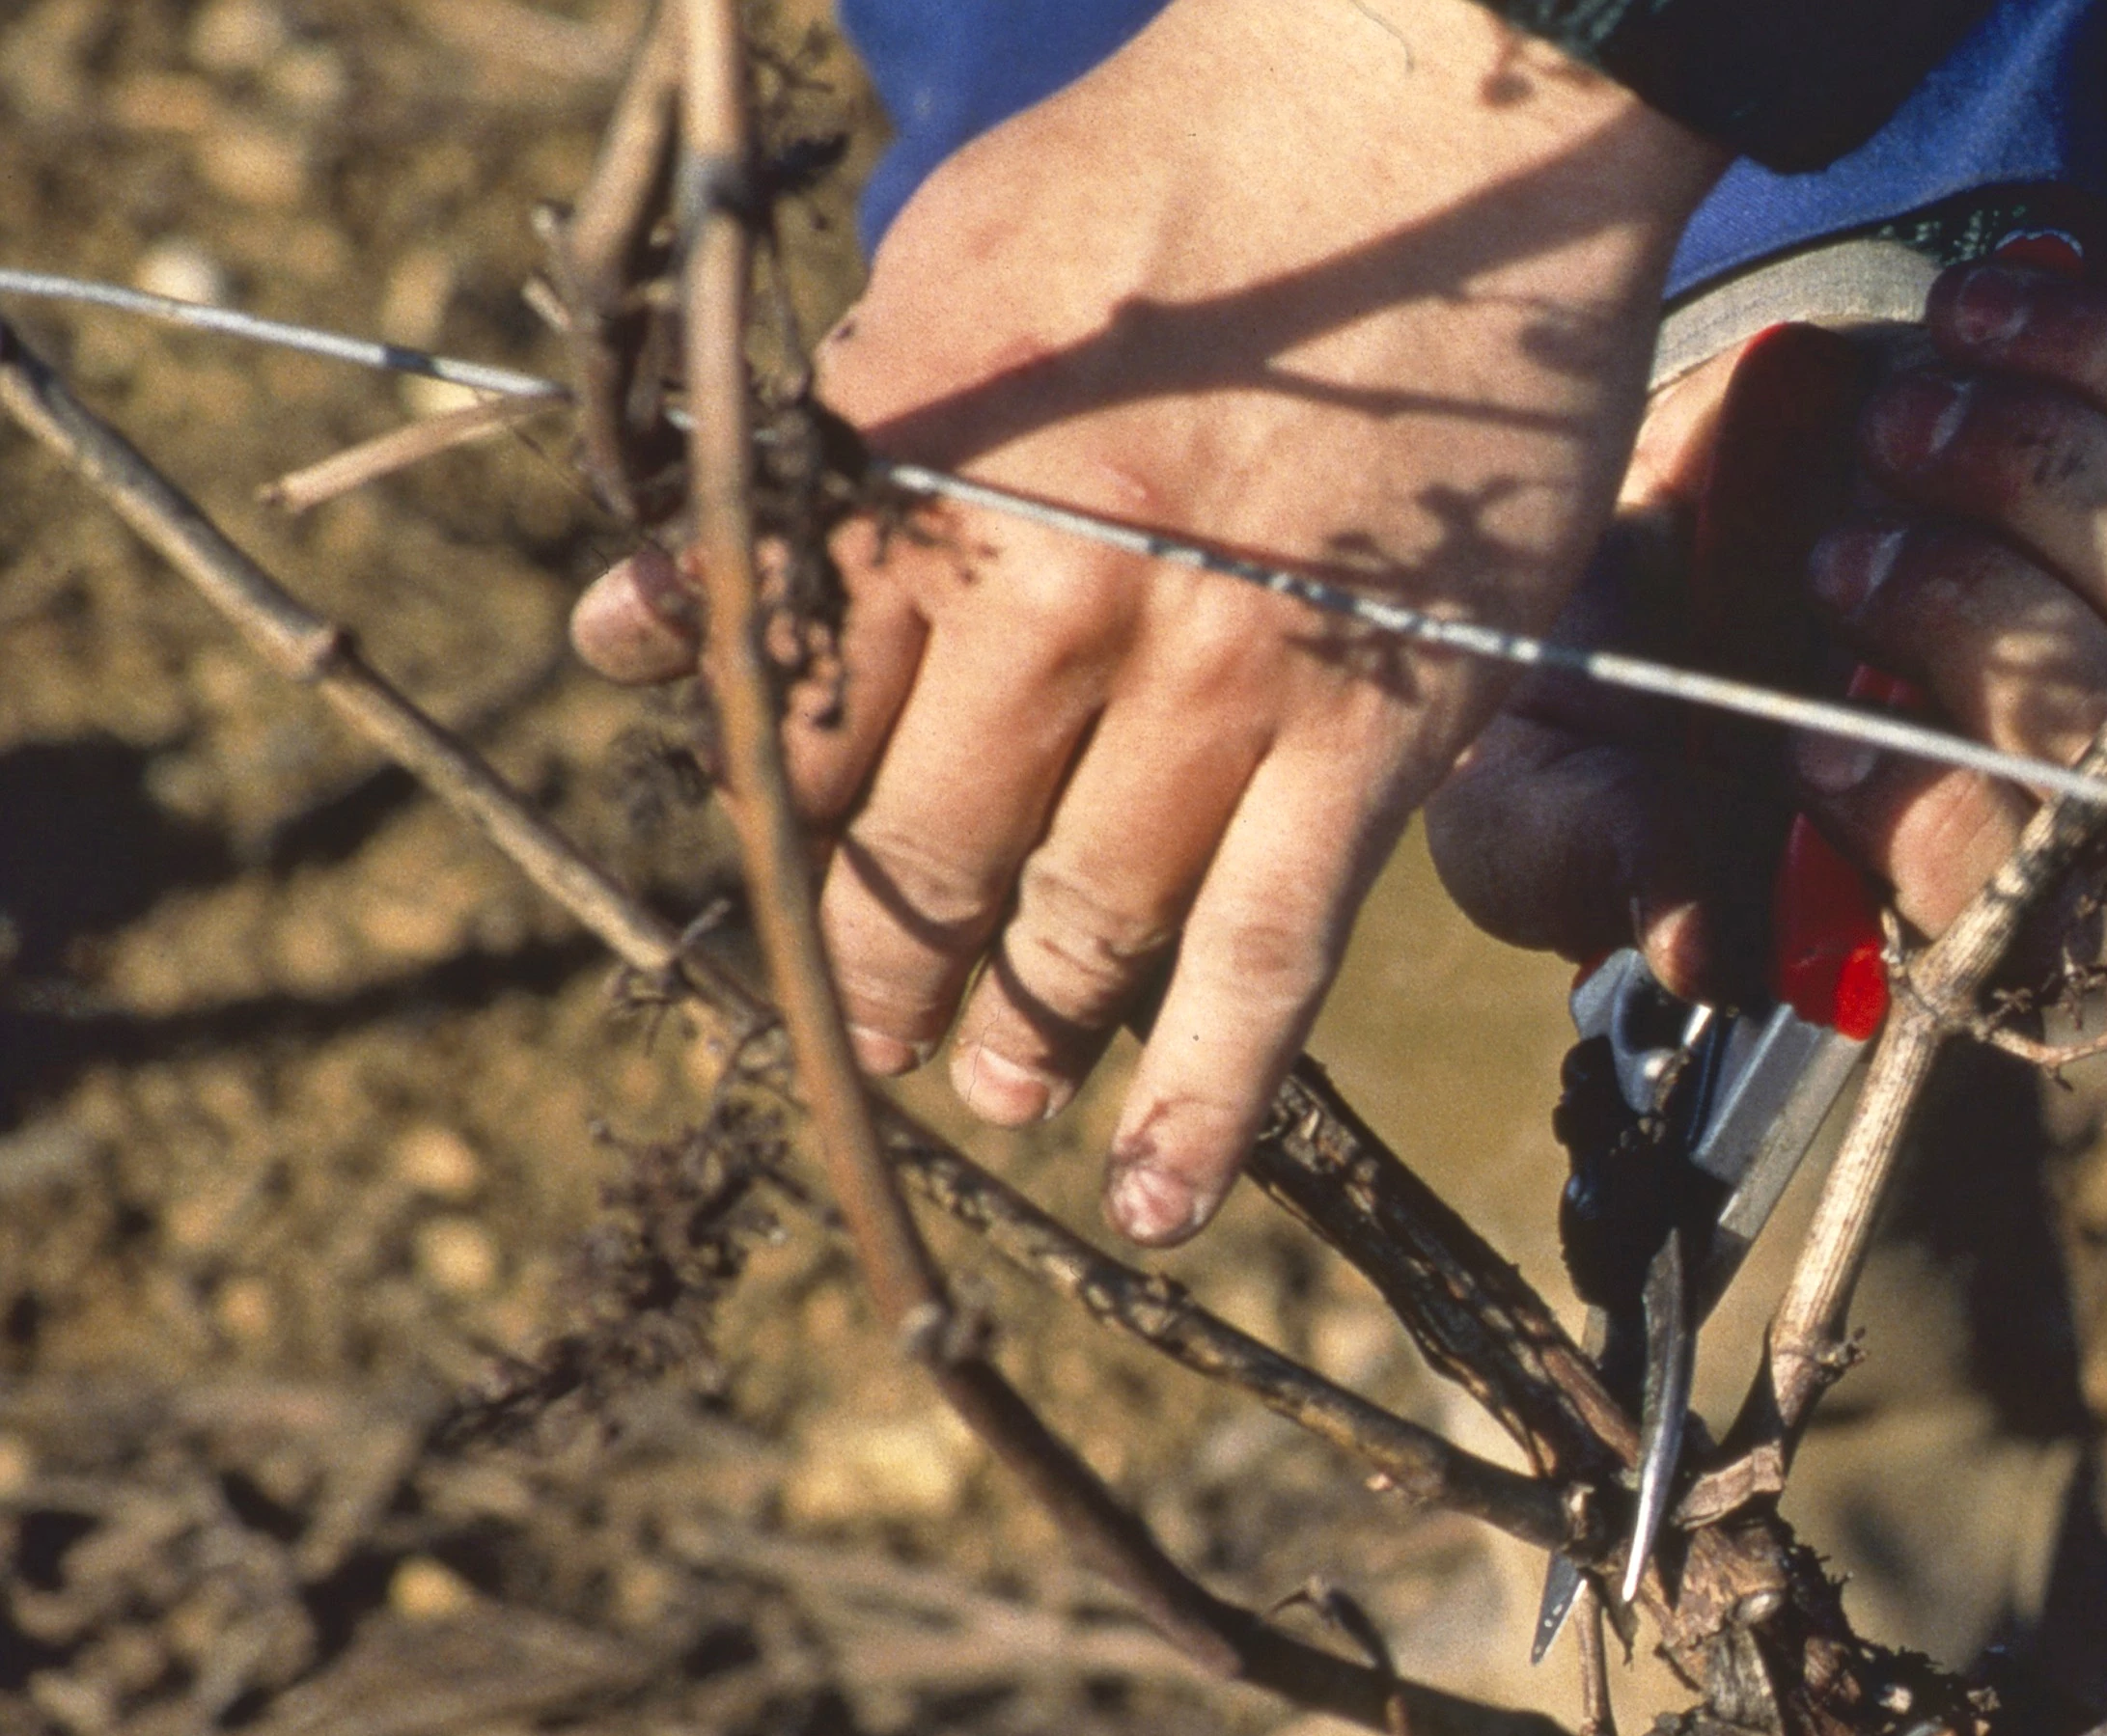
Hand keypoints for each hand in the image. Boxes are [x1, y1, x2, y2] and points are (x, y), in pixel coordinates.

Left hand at [571, 0, 1721, 1243]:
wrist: (1432, 111)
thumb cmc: (1178, 173)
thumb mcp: (931, 285)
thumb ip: (791, 479)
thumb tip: (616, 631)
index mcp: (917, 487)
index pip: (794, 724)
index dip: (776, 831)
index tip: (780, 899)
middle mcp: (1049, 603)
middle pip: (920, 849)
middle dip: (878, 967)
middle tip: (869, 1040)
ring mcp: (1217, 681)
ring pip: (1083, 922)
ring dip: (1018, 1031)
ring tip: (992, 1092)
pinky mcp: (1374, 728)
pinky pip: (1273, 953)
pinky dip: (1209, 1095)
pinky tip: (1160, 1196)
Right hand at [1426, 259, 2106, 986]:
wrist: (1599, 534)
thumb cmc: (1573, 708)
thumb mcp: (1535, 806)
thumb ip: (1595, 866)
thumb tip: (1695, 944)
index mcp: (1909, 875)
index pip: (2003, 887)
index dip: (1931, 823)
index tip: (1798, 753)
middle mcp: (2030, 756)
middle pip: (2099, 721)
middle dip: (1975, 628)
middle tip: (1826, 563)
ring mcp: (2079, 606)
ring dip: (2025, 480)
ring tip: (1886, 427)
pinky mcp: (2084, 460)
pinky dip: (2074, 351)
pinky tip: (1957, 318)